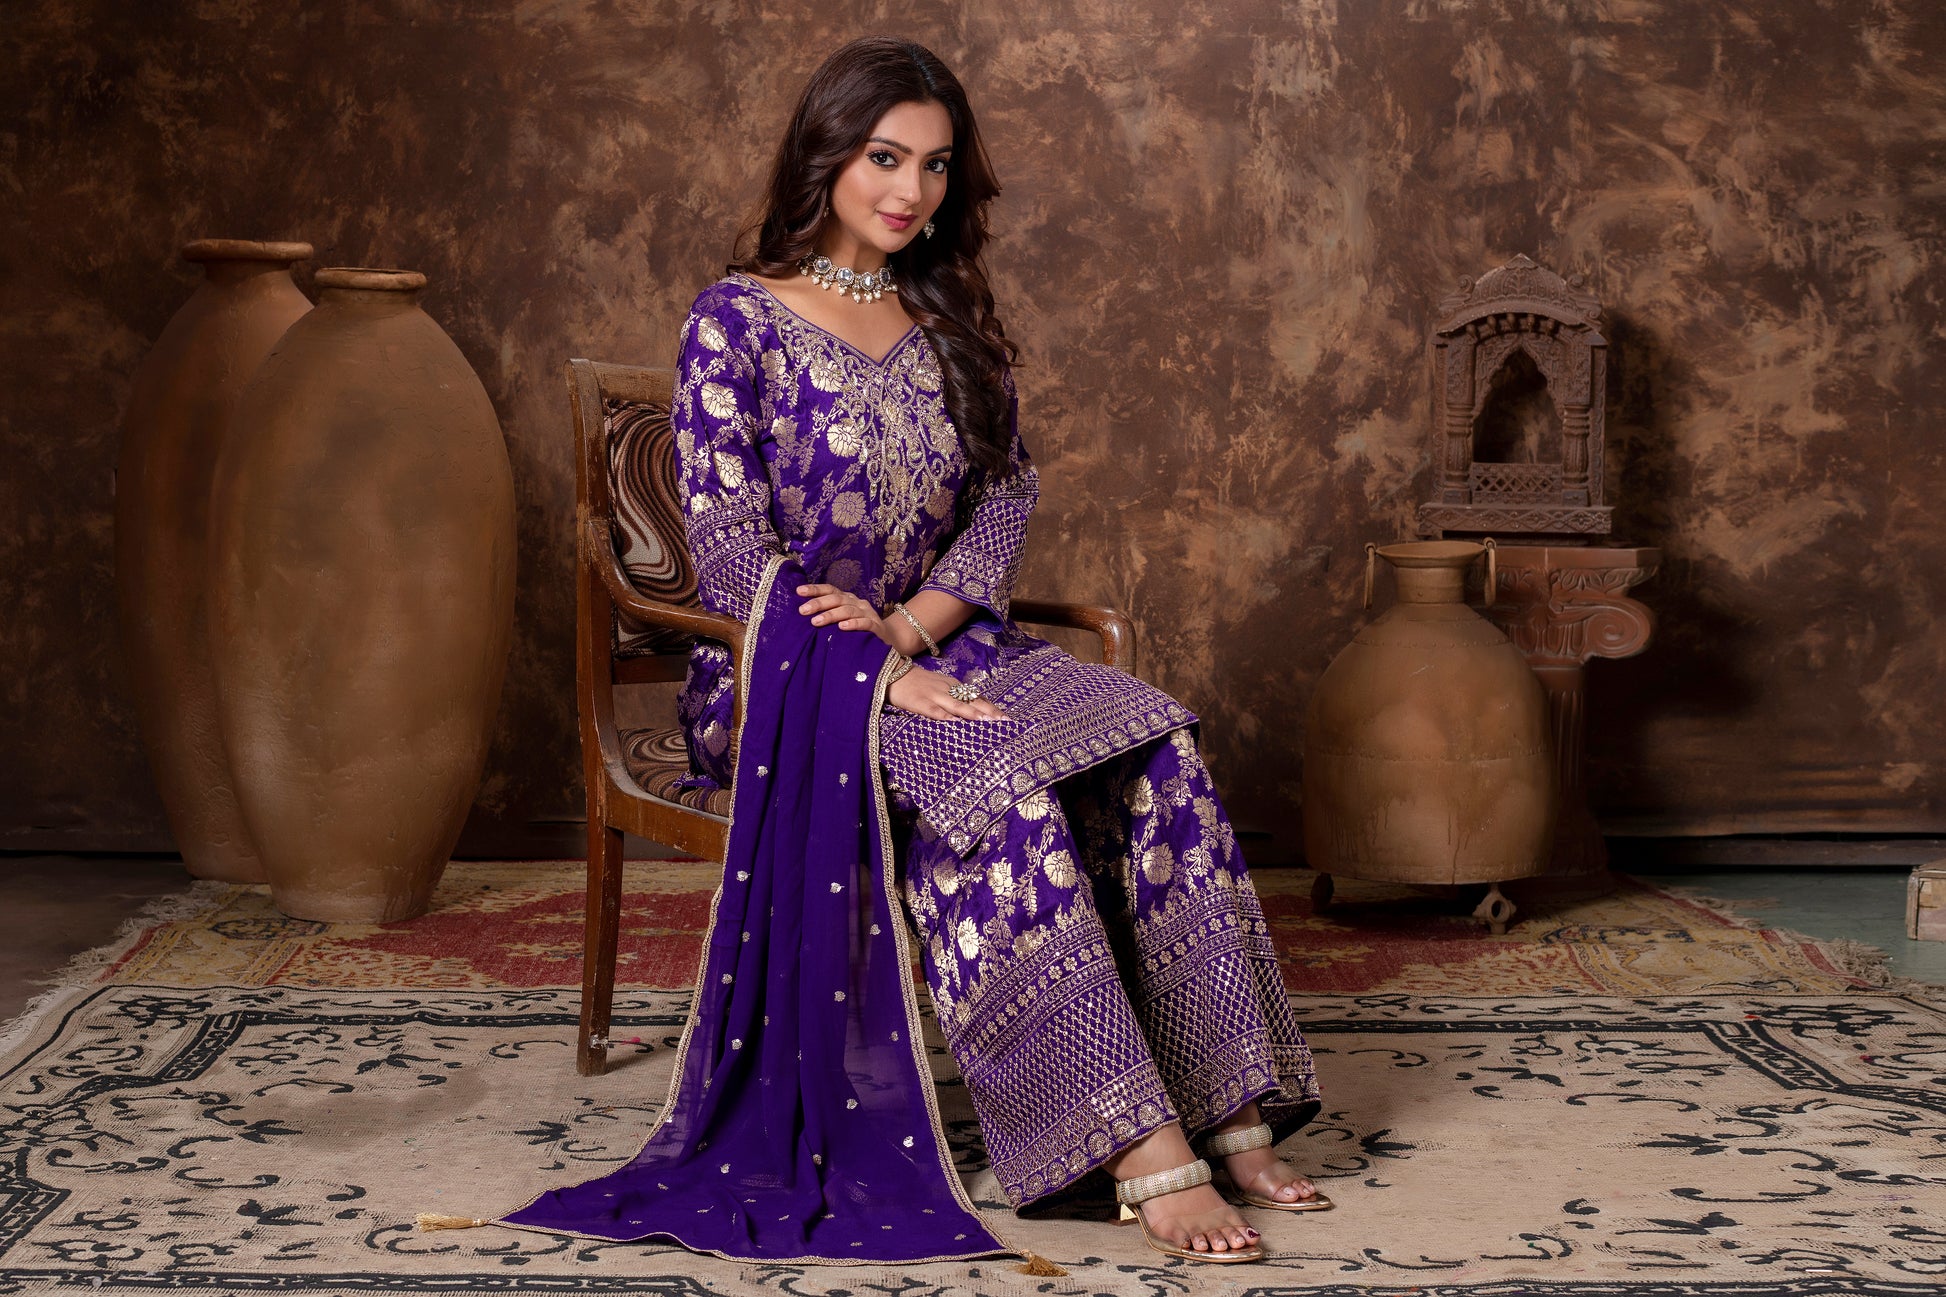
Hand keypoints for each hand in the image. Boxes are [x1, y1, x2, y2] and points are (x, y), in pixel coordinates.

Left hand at [796, 584, 895, 647]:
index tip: (799, 591)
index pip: (830, 590)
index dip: (815, 589)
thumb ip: (828, 615)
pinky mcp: (876, 627)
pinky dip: (853, 624)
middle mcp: (857, 603)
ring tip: (816, 621)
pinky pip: (864, 623)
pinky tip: (842, 627)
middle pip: (837, 599)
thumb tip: (803, 614)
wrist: (888, 640)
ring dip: (831, 615)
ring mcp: (868, 614)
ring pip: (848, 610)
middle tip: (803, 611)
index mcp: (847, 599)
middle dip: (819, 603)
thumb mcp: (842, 620)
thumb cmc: (858, 632)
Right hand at [888, 665, 1007, 720]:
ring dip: (972, 713)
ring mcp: (934, 695)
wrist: (893, 674)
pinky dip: (946, 716)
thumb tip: (975, 711)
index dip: (991, 707)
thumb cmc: (919, 683)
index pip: (976, 697)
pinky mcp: (920, 703)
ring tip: (986, 721)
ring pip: (957, 705)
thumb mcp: (941, 686)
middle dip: (988, 711)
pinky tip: (955, 723)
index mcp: (953, 685)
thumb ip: (955, 696)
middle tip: (1004, 721)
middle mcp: (947, 689)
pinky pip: (935, 711)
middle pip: (971, 701)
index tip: (1006, 718)